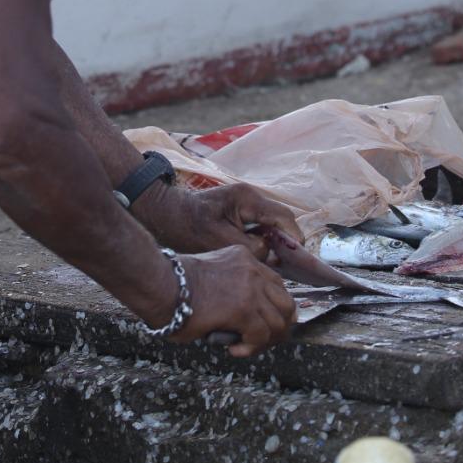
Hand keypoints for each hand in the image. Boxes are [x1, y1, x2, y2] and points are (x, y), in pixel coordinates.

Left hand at [136, 182, 304, 258]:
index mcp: (248, 199)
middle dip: (285, 242)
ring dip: (273, 242)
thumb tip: (269, 252)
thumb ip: (250, 247)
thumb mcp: (219, 240)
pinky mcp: (238, 212)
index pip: (284, 217)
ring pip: (271, 224)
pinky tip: (258, 257)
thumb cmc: (186, 226)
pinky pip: (258, 226)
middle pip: (280, 220)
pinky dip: (261, 240)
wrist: (164, 214)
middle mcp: (250, 197)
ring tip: (272, 263)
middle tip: (286, 265)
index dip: (294, 238)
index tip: (298, 259)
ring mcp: (245, 203)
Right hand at [156, 246, 294, 357]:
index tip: (259, 325)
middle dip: (278, 327)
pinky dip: (251, 348)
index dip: (272, 310)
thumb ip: (233, 290)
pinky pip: (262, 335)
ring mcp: (251, 288)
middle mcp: (252, 270)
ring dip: (265, 341)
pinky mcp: (244, 308)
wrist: (161, 285)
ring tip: (246, 347)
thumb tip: (244, 321)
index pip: (277, 286)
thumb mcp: (213, 278)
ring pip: (279, 322)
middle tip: (260, 341)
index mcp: (244, 259)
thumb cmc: (175, 286)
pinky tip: (234, 349)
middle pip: (286, 304)